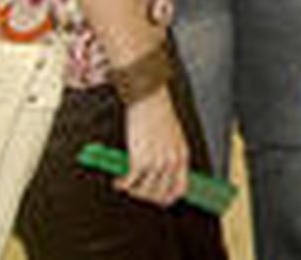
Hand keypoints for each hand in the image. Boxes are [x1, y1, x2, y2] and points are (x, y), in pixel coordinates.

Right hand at [116, 89, 189, 206]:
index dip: (169, 198)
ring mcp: (156, 163)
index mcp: (182, 155)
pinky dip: (122, 185)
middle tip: (137, 193)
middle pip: (160, 193)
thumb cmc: (158, 114)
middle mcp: (171, 162)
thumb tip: (160, 175)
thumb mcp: (172, 136)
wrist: (149, 99)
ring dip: (133, 191)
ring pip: (144, 191)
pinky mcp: (140, 161)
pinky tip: (118, 181)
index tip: (160, 201)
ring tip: (126, 185)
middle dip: (147, 197)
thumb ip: (169, 155)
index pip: (180, 188)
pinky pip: (130, 183)